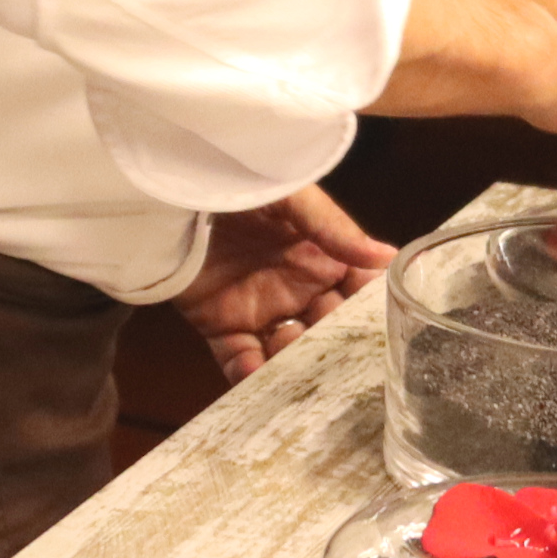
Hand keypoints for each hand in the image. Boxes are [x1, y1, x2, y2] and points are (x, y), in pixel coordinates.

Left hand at [175, 185, 393, 379]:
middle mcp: (297, 288)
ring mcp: (259, 310)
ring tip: (297, 367)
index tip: (385, 332)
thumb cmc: (235, 182)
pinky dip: (248, 375)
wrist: (169, 192)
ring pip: (288, 352)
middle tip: (340, 360)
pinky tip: (255, 374)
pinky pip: (239, 360)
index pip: (357, 292)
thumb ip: (335, 229)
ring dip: (296, 365)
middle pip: (327, 330)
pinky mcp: (221, 326)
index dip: (371, 312)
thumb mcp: (291, 197)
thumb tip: (387, 256)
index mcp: (320, 257)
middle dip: (336, 347)